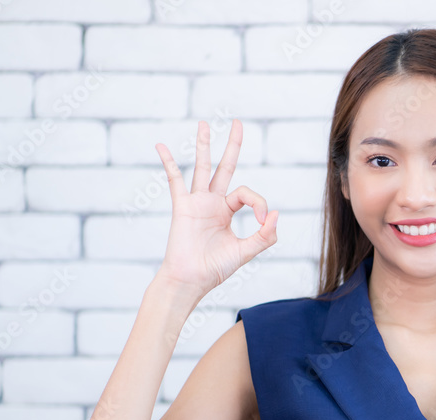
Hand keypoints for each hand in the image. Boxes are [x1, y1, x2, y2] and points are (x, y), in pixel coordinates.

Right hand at [154, 118, 278, 297]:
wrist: (191, 280)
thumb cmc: (216, 269)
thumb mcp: (246, 251)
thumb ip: (265, 235)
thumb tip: (275, 213)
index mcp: (228, 211)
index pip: (247, 194)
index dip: (259, 202)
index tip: (262, 220)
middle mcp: (212, 203)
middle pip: (224, 167)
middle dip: (232, 145)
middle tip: (238, 122)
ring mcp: (196, 202)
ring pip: (201, 167)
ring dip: (203, 146)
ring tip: (204, 124)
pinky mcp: (182, 206)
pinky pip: (174, 180)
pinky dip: (168, 163)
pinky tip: (161, 146)